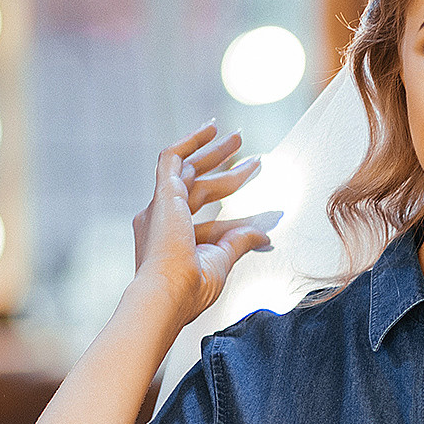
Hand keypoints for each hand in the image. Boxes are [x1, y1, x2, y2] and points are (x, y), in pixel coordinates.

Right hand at [129, 122, 274, 327]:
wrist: (168, 294)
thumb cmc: (191, 288)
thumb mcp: (221, 260)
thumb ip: (238, 241)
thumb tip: (263, 234)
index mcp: (168, 238)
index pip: (205, 216)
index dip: (233, 213)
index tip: (262, 207)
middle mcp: (159, 218)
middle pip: (193, 182)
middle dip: (219, 163)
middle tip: (243, 148)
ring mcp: (159, 206)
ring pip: (189, 168)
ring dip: (215, 152)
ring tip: (239, 138)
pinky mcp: (164, 195)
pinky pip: (173, 158)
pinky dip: (190, 142)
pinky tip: (210, 129)